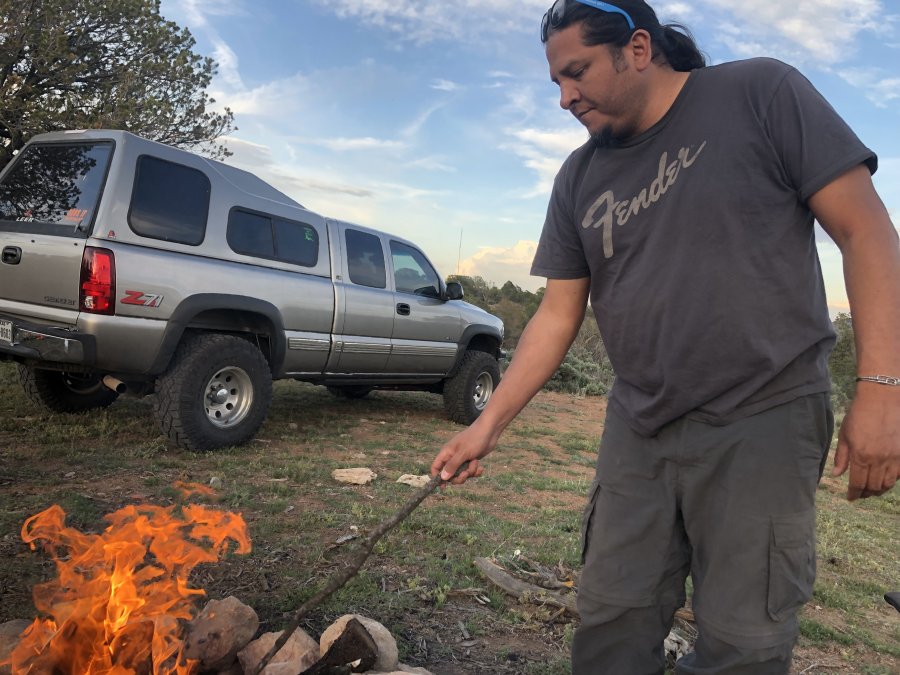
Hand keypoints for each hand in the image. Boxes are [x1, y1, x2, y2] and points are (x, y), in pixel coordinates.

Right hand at [431, 421, 499, 485]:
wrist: (490, 431)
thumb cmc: (474, 439)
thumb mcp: (463, 453)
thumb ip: (452, 466)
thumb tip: (442, 478)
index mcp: (447, 453)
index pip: (436, 466)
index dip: (437, 477)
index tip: (443, 487)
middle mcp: (453, 457)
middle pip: (450, 474)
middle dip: (459, 477)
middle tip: (466, 473)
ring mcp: (463, 459)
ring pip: (462, 474)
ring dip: (470, 472)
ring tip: (476, 463)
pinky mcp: (471, 461)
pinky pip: (470, 472)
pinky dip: (476, 471)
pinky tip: (481, 468)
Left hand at [833, 384, 899, 499]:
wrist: (882, 399)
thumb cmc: (859, 415)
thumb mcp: (844, 435)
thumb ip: (842, 457)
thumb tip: (837, 474)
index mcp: (860, 456)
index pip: (857, 483)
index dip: (853, 493)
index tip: (850, 498)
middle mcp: (878, 460)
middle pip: (873, 486)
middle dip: (866, 493)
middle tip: (860, 494)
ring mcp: (894, 457)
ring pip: (888, 483)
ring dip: (879, 489)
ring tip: (872, 489)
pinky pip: (899, 474)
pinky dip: (892, 480)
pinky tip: (885, 479)